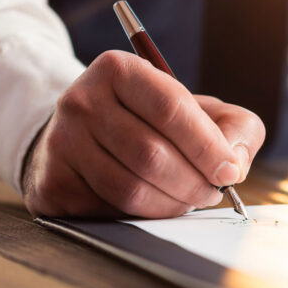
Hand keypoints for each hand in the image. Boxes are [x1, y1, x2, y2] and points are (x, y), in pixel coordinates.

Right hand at [22, 50, 265, 217]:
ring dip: (172, 204)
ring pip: (130, 189)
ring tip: (189, 199)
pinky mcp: (52, 182)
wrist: (85, 136)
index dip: (207, 146)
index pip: (170, 108)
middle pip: (151, 154)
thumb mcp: (200, 109)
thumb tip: (236, 164)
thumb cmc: (154, 122)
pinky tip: (155, 204)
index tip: (230, 171)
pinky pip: (109, 212)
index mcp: (119, 70)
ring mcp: (61, 142)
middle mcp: (81, 101)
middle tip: (212, 192)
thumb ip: (235, 126)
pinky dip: (144, 217)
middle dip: (194, 182)